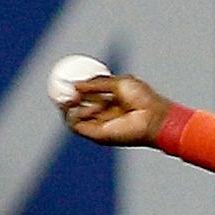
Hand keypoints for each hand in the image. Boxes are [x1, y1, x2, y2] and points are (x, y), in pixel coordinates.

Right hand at [60, 73, 174, 146]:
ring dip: (68, 106)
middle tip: (62, 87)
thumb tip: (75, 84)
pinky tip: (69, 105)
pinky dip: (69, 116)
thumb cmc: (143, 99)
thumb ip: (97, 83)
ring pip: (75, 118)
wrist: (153, 116)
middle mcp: (105, 115)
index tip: (66, 79)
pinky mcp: (98, 135)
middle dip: (68, 97)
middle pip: (79, 107)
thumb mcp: (119, 83)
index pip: (89, 96)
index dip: (76, 89)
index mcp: (112, 103)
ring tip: (70, 96)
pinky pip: (76, 126)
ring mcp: (101, 126)